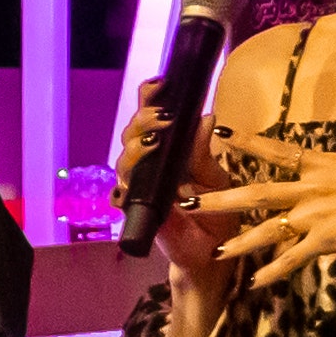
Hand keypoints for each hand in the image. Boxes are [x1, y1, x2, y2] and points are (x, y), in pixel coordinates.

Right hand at [121, 80, 240, 305]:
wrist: (212, 253)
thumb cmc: (215, 211)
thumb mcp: (215, 177)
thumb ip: (203, 151)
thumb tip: (205, 117)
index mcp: (168, 149)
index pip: (151, 116)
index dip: (149, 98)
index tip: (159, 84)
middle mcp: (149, 164)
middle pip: (131, 134)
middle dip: (143, 121)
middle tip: (163, 118)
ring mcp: (140, 187)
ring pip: (123, 162)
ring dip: (135, 150)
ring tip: (154, 143)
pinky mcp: (137, 212)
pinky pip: (120, 196)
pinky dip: (122, 189)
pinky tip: (129, 186)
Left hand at [197, 125, 335, 295]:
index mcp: (322, 163)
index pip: (276, 150)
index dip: (246, 142)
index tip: (217, 134)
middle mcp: (313, 187)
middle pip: (257, 192)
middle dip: (220, 198)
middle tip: (188, 203)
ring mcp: (318, 215)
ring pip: (268, 229)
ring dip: (240, 241)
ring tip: (214, 251)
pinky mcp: (327, 240)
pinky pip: (294, 258)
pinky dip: (274, 271)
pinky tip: (254, 282)